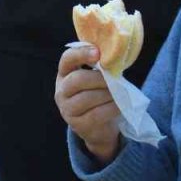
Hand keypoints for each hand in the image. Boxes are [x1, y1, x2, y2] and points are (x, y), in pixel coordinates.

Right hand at [54, 44, 119, 163]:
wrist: (98, 127)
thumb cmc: (98, 95)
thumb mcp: (94, 79)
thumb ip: (99, 66)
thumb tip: (113, 56)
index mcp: (64, 74)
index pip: (67, 59)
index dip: (81, 53)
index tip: (98, 53)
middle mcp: (61, 91)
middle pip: (77, 79)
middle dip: (99, 78)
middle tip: (115, 79)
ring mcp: (67, 110)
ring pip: (87, 98)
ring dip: (107, 94)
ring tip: (119, 93)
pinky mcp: (78, 125)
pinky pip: (96, 114)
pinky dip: (111, 108)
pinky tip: (119, 105)